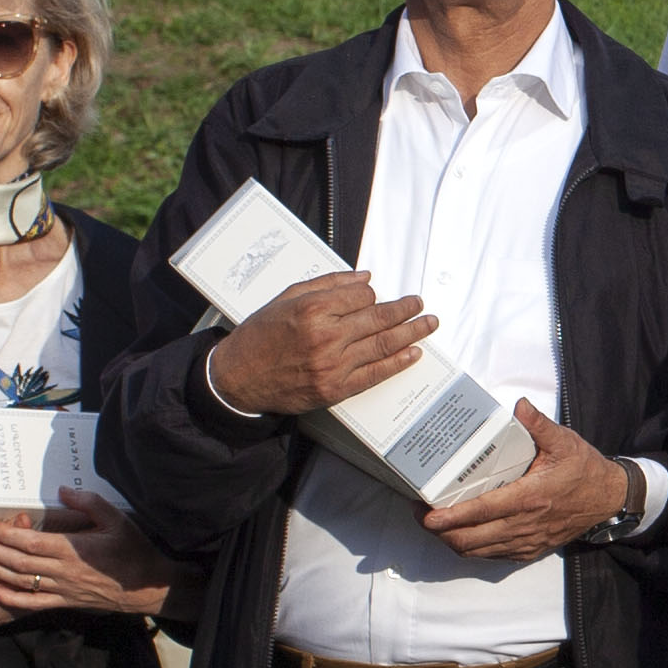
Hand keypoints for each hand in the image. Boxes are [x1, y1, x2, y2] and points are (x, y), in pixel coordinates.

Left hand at [0, 489, 186, 621]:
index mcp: (72, 550)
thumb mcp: (116, 519)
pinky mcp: (65, 601)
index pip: (30, 542)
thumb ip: (88, 503)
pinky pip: (33, 603)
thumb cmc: (133, 550)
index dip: (6, 534)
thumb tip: (62, 492)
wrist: (146, 585)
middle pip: (18, 562)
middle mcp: (62, 571)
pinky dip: (11, 599)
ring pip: (20, 581)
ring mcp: (62, 589)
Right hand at [206, 272, 430, 417]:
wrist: (239, 377)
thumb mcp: (287, 298)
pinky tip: (412, 353)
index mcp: (313, 309)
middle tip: (420, 304)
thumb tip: (364, 278)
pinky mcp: (335, 389)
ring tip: (428, 324)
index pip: (361, 296)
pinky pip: (375, 374)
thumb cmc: (260, 336)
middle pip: (378, 318)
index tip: (376, 295)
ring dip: (412, 333)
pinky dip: (397, 362)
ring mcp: (332, 365)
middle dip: (405, 310)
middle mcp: (326, 336)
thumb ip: (327, 284)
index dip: (372, 294)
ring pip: (382, 345)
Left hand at [419, 404, 633, 565]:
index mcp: (530, 497)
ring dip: (452, 541)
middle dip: (440, 532)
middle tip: (421, 515)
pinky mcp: (529, 550)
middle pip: (471, 539)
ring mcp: (526, 542)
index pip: (482, 511)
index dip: (451, 517)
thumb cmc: (585, 470)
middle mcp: (525, 525)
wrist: (609, 499)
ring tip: (435, 525)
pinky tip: (462, 533)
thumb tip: (519, 406)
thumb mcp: (565, 442)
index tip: (426, 515)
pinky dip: (472, 548)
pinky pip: (492, 556)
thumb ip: (539, 425)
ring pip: (478, 552)